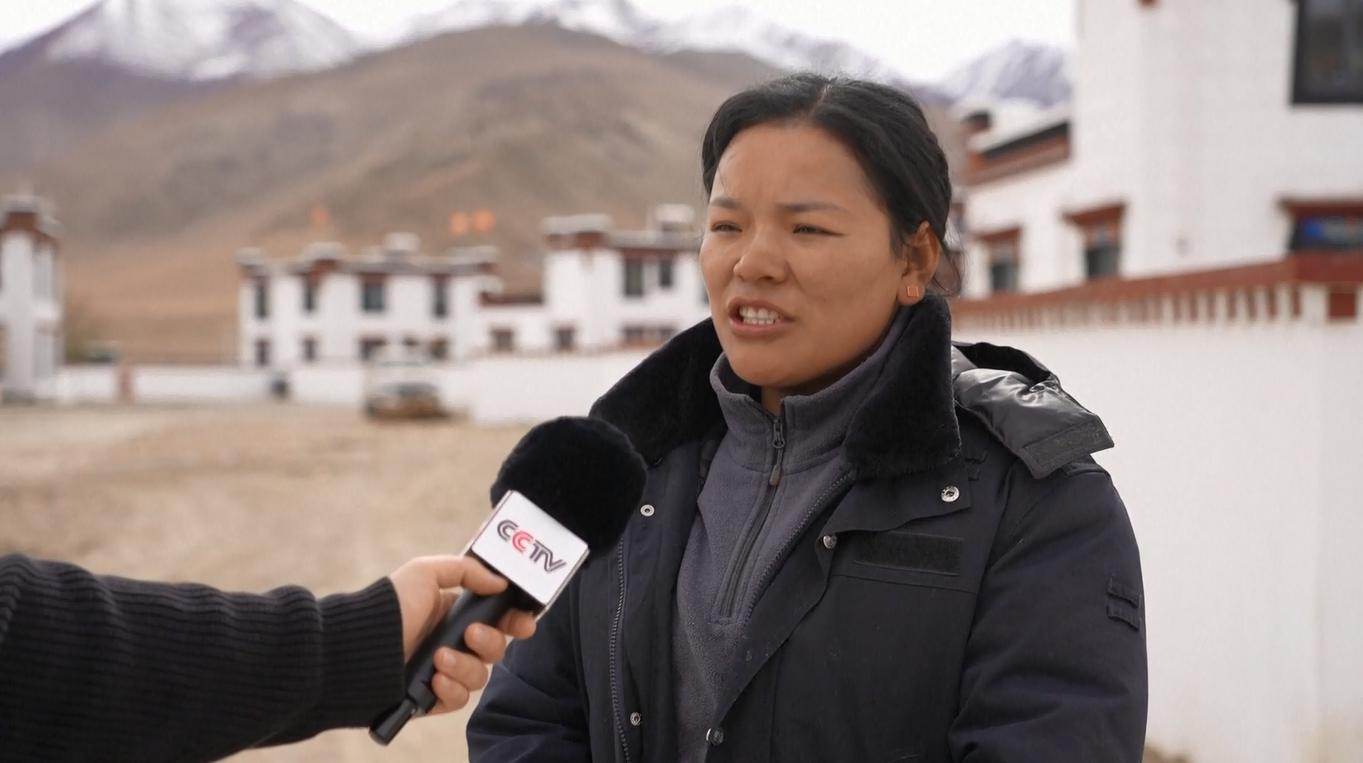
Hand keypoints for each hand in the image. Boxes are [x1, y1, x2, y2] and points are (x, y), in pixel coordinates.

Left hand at [387, 555, 536, 713]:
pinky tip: (436, 678)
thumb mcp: (425, 573)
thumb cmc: (387, 607)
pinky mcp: (433, 698)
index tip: (524, 624)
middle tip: (471, 634)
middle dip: (489, 641)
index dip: (515, 622)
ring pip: (479, 675)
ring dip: (465, 665)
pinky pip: (460, 699)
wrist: (355, 649)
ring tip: (438, 658)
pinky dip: (452, 689)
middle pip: (494, 648)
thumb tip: (500, 582)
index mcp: (453, 614)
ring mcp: (443, 671)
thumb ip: (466, 571)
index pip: (497, 619)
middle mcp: (452, 642)